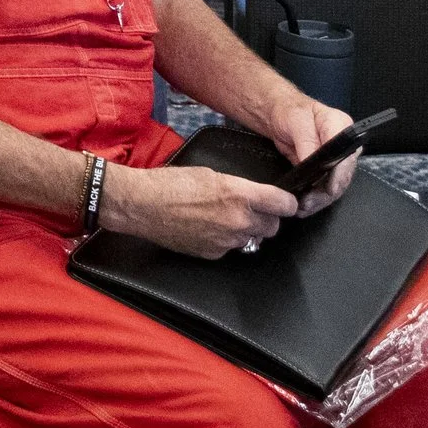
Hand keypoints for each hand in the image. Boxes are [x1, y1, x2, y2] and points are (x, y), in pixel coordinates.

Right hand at [103, 161, 297, 258]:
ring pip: (252, 238)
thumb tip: (255, 198)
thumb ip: (238, 189)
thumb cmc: (169, 183)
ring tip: (220, 218)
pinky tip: (206, 228)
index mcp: (238, 194)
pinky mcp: (214, 253)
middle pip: (273, 226)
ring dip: (245, 230)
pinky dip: (225, 240)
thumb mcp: (210, 174)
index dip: (286, 203)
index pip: (284, 204)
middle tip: (248, 210)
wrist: (141, 204)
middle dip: (265, 218)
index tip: (285, 203)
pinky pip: (231, 247)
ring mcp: (227, 240)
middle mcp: (238, 220)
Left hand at [268, 98, 358, 217]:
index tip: (329, 189)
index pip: (347, 155)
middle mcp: (345, 146)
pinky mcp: (325, 169)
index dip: (339, 175)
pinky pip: (324, 186)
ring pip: (335, 185)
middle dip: (327, 193)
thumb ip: (307, 142)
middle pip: (343, 175)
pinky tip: (304, 205)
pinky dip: (315, 197)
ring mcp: (336, 159)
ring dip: (320, 199)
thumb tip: (312, 164)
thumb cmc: (289, 111)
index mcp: (342, 127)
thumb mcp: (296, 121)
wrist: (278, 114)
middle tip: (309, 203)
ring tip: (303, 208)